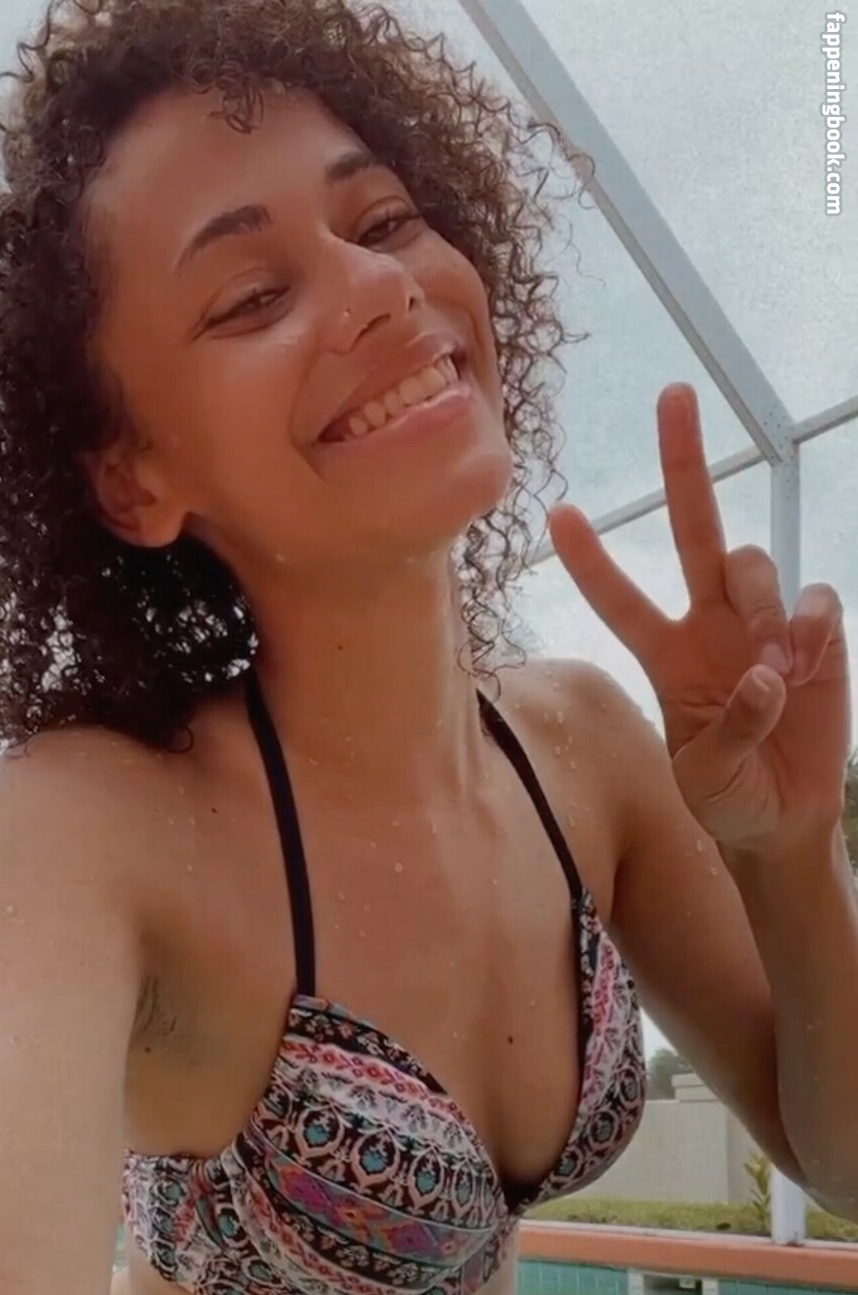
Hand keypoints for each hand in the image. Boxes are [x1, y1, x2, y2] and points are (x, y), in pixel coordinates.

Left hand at [546, 383, 850, 856]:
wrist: (783, 820)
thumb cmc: (726, 795)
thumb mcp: (705, 777)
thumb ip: (729, 730)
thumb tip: (767, 675)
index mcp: (666, 656)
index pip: (620, 599)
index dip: (592, 561)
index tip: (556, 514)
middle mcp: (710, 624)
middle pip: (693, 528)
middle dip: (683, 461)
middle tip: (673, 395)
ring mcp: (764, 622)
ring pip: (753, 564)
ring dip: (760, 610)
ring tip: (772, 674)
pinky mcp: (818, 632)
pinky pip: (815, 597)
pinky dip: (812, 626)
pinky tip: (808, 665)